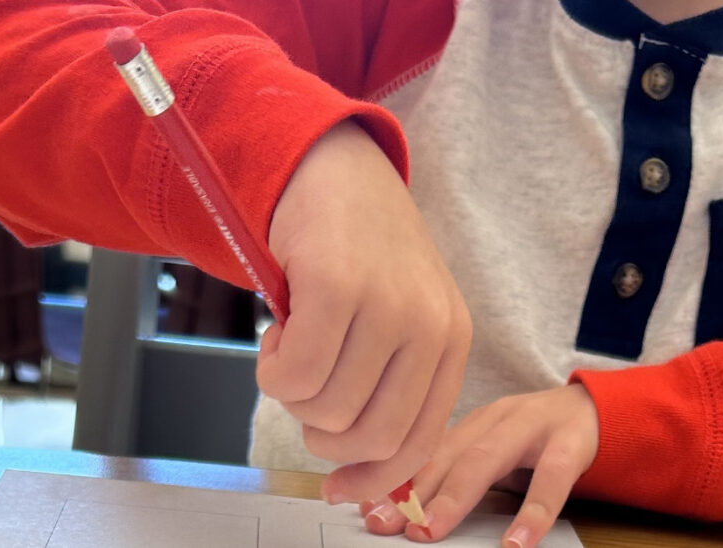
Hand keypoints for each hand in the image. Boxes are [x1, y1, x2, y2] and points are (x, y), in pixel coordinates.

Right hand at [258, 120, 472, 501]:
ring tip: (292, 343)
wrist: (332, 167)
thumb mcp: (395, 317)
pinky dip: (271, 368)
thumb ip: (387, 384)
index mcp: (451, 340)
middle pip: (370, 437)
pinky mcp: (340, 286)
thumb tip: (355, 475)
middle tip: (303, 391)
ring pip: (326, 410)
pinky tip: (279, 328)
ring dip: (291, 392)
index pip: (420, 441)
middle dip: (321, 433)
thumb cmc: (358, 251)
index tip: (337, 488)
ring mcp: (389, 305)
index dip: (374, 478)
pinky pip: (293, 375)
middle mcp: (431, 326)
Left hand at [358, 385, 598, 546]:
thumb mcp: (488, 451)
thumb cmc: (533, 438)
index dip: (383, 474)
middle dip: (408, 490)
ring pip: (486, 459)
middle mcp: (492, 418)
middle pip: (444, 453)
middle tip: (380, 522)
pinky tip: (516, 543)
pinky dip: (533, 512)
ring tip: (430, 530)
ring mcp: (530, 427)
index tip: (349, 499)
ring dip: (454, 496)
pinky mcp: (569, 443)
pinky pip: (552, 479)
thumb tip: (393, 508)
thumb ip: (450, 473)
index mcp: (468, 422)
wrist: (597, 409)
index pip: (420, 448)